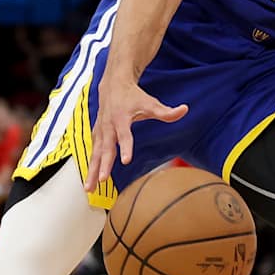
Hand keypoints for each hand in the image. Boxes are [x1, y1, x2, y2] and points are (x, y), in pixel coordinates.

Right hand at [84, 75, 188, 192]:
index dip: (125, 147)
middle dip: (103, 165)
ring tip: (89, 188)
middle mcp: (108, 126)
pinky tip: (90, 182)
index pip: (124, 135)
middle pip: (105, 148)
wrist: (113, 85)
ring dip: (91, 171)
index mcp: (121, 119)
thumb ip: (166, 111)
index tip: (125, 160)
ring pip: (94, 154)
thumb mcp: (150, 103)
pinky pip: (92, 153)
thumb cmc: (133, 96)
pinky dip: (90, 167)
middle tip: (103, 180)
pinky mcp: (96, 135)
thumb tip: (185, 109)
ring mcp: (100, 131)